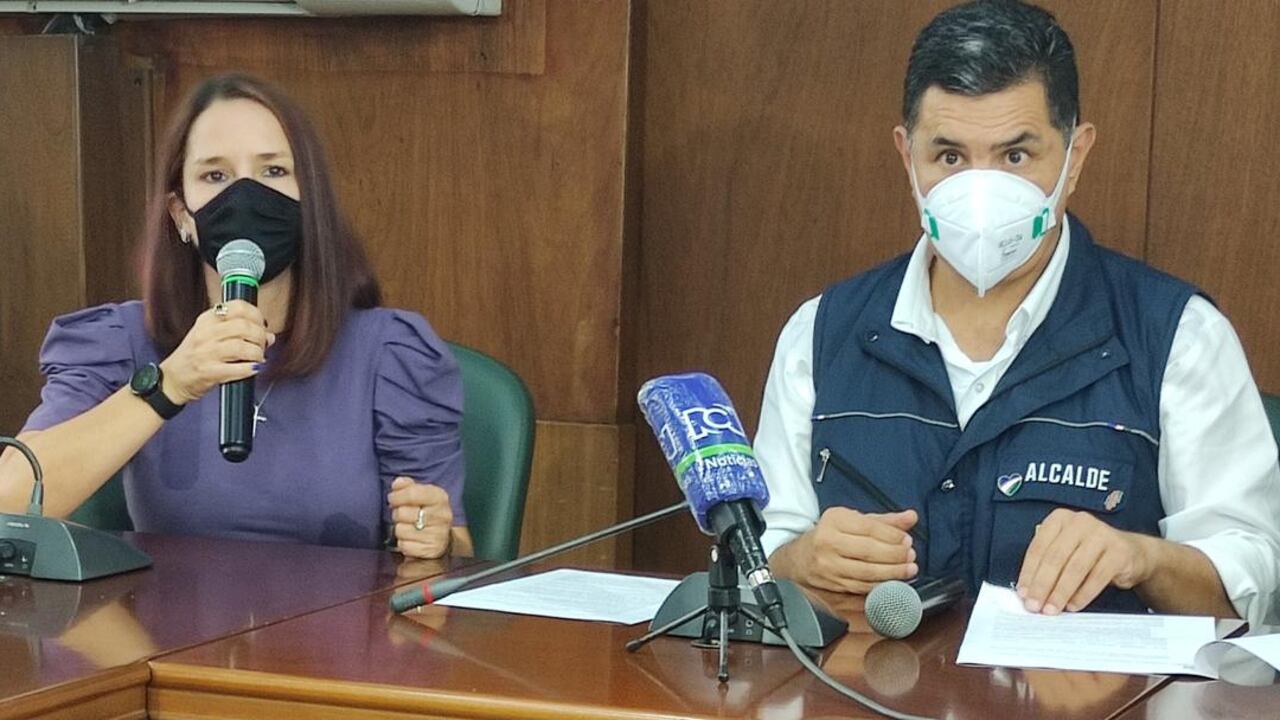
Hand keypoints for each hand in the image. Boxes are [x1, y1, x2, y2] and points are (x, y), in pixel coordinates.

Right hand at [159, 300, 273, 403]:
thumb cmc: (194, 356)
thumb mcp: (211, 336)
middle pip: (244, 327)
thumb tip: (269, 336)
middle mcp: (206, 334)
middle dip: (260, 336)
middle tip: (262, 345)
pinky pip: (237, 369)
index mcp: (207, 320)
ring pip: (242, 347)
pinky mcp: (209, 372)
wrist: (172, 379)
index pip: (238, 307)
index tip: (262, 325)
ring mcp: (206, 353)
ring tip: (257, 358)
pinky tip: (253, 369)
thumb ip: (239, 332)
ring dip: (257, 353)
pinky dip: (250, 369)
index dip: (256, 315)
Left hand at [387, 476, 452, 558]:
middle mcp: (441, 515)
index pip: (412, 493)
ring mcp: (438, 534)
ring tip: (408, 527)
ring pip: (401, 530)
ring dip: (400, 529)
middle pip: (402, 512)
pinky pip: (404, 546)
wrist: (443, 538)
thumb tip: (398, 483)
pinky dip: (404, 543)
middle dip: (397, 514)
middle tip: (402, 515)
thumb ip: (407, 486)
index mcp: (439, 497)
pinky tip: (411, 540)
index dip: (397, 496)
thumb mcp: (421, 495)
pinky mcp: (431, 550)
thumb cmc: (427, 512)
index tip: (393, 498)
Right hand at [775, 507, 918, 593]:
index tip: (907, 540)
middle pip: (870, 551)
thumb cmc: (829, 536)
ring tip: (908, 569)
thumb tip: (911, 518)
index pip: (870, 528)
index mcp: (834, 520)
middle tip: (910, 555)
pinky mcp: (832, 584)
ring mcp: (829, 565)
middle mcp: (828, 542)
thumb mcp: (853, 521)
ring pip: (867, 572)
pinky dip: (881, 585)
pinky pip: (862, 587)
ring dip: (893, 572)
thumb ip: (884, 520)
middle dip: (895, 555)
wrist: (798, 559)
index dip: (893, 536)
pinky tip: (893, 582)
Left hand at [1016, 508, 1154, 614]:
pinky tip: (1073, 606)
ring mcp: (1101, 534)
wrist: (1131, 553)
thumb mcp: (1064, 549)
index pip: (1038, 547)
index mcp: (1059, 519)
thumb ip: (1045, 562)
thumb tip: (1027, 590)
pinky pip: (1097, 576)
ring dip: (1061, 592)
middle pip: (1055, 557)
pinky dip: (1083, 594)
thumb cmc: (1088, 553)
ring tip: (1052, 610)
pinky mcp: (1119, 551)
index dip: (1029, 573)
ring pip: (1075, 568)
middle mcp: (1079, 522)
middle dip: (1042, 585)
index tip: (1023, 594)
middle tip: (1035, 606)